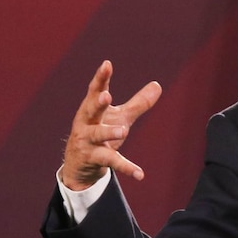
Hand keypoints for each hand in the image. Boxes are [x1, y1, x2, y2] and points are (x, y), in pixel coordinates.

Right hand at [61, 60, 161, 190]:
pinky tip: (140, 173)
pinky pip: (111, 162)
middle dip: (97, 103)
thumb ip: (138, 103)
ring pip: (97, 136)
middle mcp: (85, 123)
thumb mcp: (119, 117)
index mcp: (91, 110)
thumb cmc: (99, 134)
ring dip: (109, 132)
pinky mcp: (93, 159)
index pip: (95, 91)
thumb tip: (158, 84)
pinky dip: (126, 167)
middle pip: (90, 110)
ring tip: (123, 131)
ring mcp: (86, 142)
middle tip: (107, 95)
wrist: (79, 166)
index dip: (101, 78)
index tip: (107, 64)